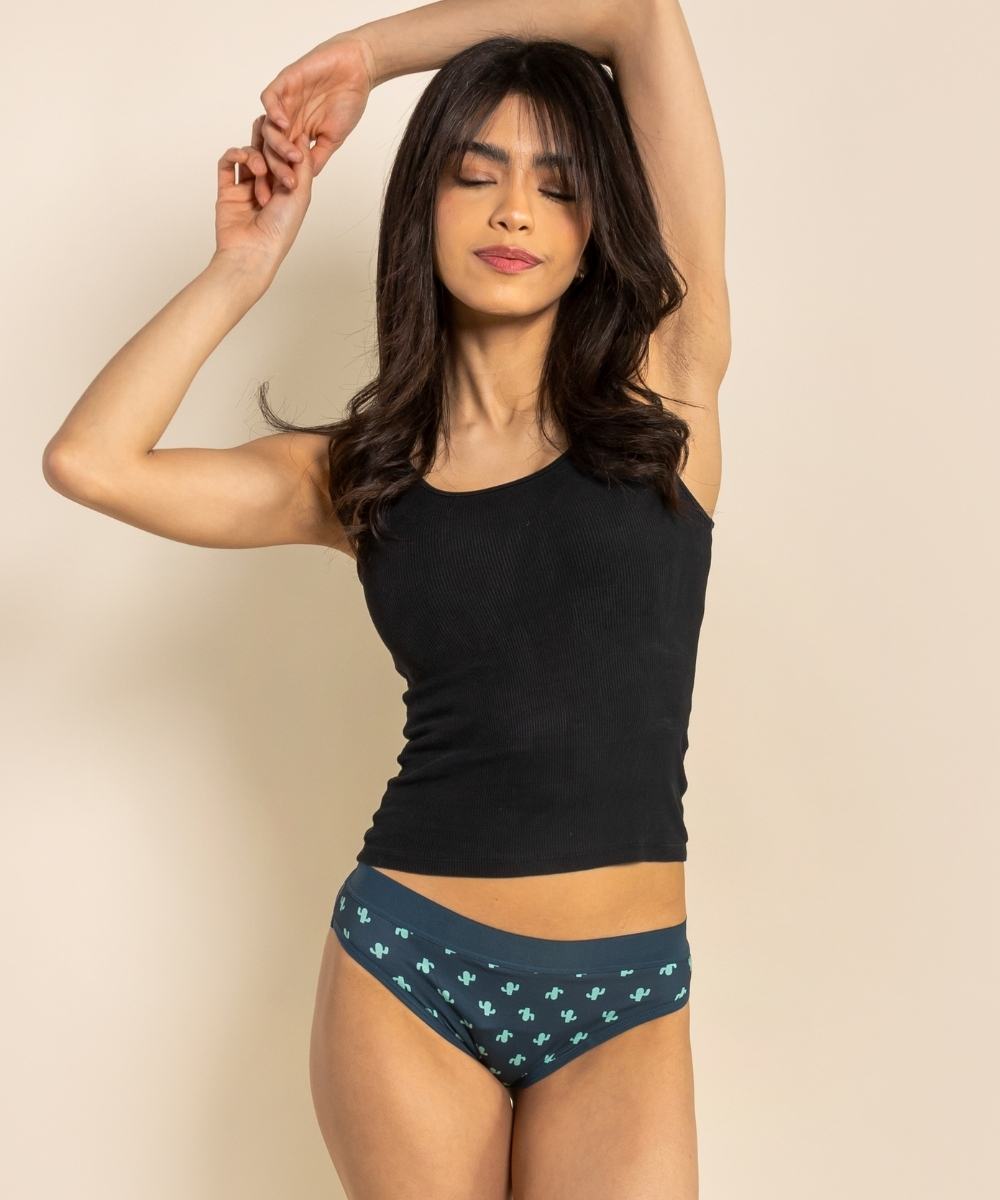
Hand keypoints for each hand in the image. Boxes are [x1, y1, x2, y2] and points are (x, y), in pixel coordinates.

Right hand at [212, 121, 314, 282]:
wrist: (254, 250)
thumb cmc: (281, 228)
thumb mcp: (301, 192)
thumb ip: (302, 162)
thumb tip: (303, 134)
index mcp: (287, 188)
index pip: (285, 156)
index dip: (286, 142)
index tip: (289, 130)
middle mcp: (267, 186)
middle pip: (265, 151)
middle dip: (267, 138)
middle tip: (269, 124)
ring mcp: (246, 188)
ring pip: (248, 155)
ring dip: (254, 156)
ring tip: (260, 170)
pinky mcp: (227, 191)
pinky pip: (227, 164)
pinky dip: (234, 154)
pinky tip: (241, 157)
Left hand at [255, 34, 375, 198]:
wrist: (357, 70)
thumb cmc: (348, 101)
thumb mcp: (334, 138)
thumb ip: (318, 157)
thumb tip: (305, 180)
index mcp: (295, 135)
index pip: (279, 161)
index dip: (276, 181)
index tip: (278, 200)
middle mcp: (285, 120)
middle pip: (268, 149)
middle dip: (275, 169)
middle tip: (287, 184)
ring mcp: (283, 103)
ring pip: (266, 128)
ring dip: (277, 145)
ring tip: (293, 155)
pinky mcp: (284, 83)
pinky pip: (269, 100)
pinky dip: (274, 113)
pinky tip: (285, 125)